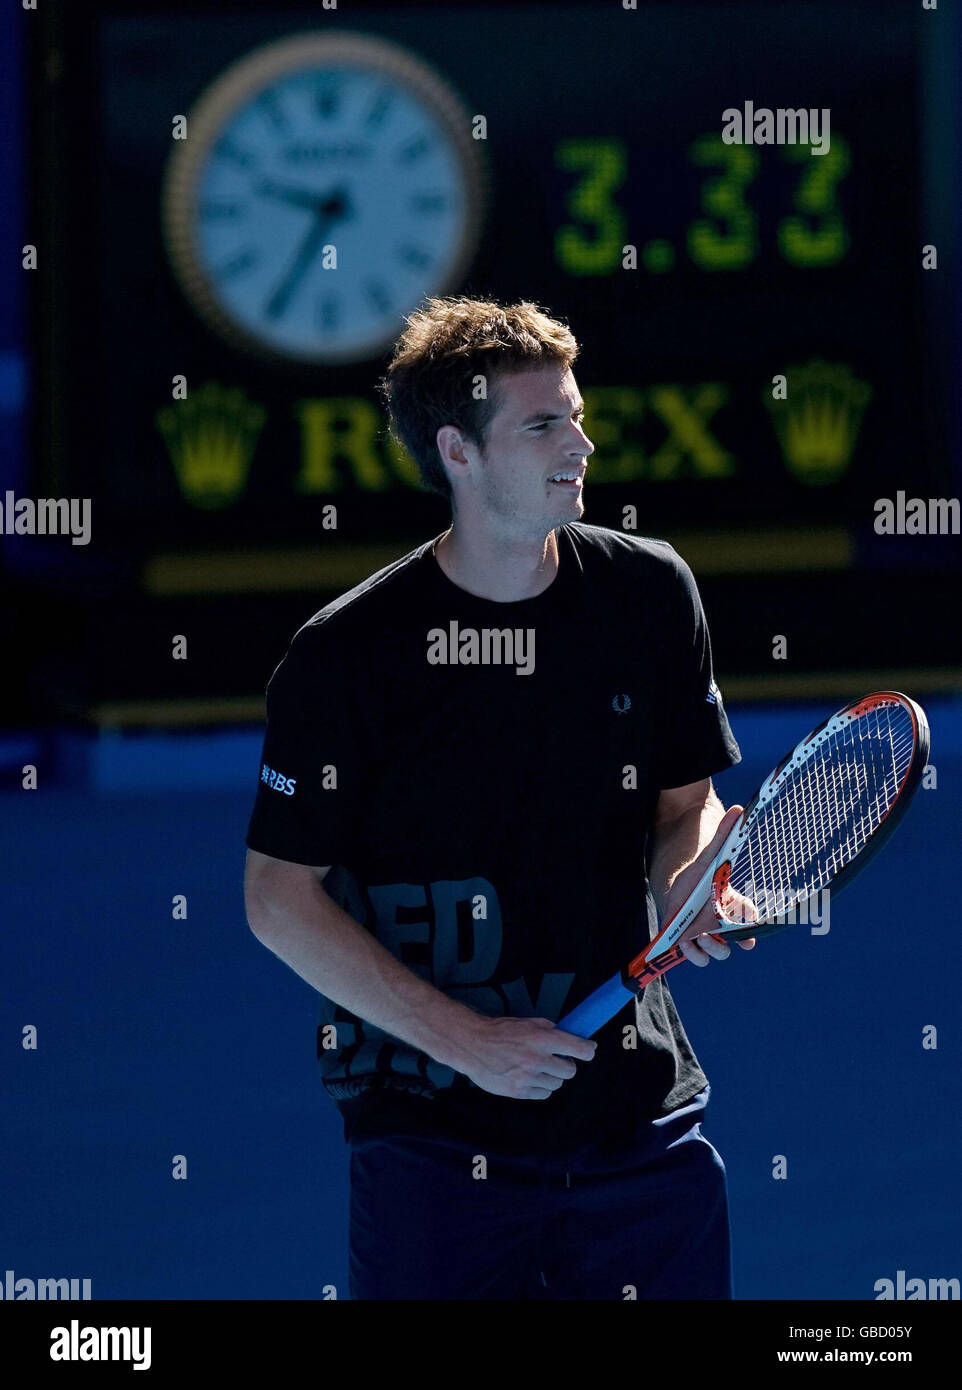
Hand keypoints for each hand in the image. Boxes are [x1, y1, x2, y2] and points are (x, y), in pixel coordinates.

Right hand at [457, 1014, 596, 1099]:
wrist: (472, 1045)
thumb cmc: (499, 1032)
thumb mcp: (527, 1022)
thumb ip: (550, 1030)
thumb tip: (572, 1036)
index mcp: (541, 1038)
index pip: (578, 1048)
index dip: (587, 1050)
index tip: (589, 1051)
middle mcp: (536, 1059)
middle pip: (570, 1070)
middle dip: (566, 1064)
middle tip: (557, 1059)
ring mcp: (527, 1078)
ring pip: (557, 1083)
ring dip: (552, 1076)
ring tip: (538, 1068)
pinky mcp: (519, 1092)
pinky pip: (544, 1093)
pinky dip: (541, 1086)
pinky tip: (530, 1077)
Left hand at [664, 804, 757, 967]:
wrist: (676, 885)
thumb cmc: (699, 873)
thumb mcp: (711, 856)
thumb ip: (724, 835)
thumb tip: (740, 809)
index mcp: (733, 908)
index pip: (749, 923)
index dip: (751, 933)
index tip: (749, 938)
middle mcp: (721, 926)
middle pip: (731, 943)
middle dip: (725, 943)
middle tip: (714, 934)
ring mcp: (706, 935)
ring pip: (715, 953)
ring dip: (709, 951)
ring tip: (697, 939)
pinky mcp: (689, 942)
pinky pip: (694, 956)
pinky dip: (690, 953)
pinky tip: (682, 941)